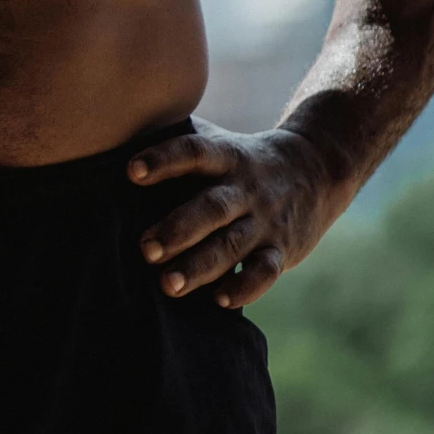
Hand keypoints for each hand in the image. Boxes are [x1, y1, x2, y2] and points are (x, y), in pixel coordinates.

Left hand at [127, 124, 338, 307]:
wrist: (317, 168)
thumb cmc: (244, 159)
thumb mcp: (219, 142)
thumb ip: (178, 140)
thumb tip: (115, 133)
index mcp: (227, 157)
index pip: (194, 153)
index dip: (164, 160)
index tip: (131, 171)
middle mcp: (246, 189)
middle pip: (212, 208)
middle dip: (179, 229)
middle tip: (145, 249)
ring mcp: (265, 221)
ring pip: (233, 244)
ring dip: (200, 266)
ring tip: (167, 284)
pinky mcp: (281, 249)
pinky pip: (265, 271)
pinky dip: (245, 287)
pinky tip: (219, 300)